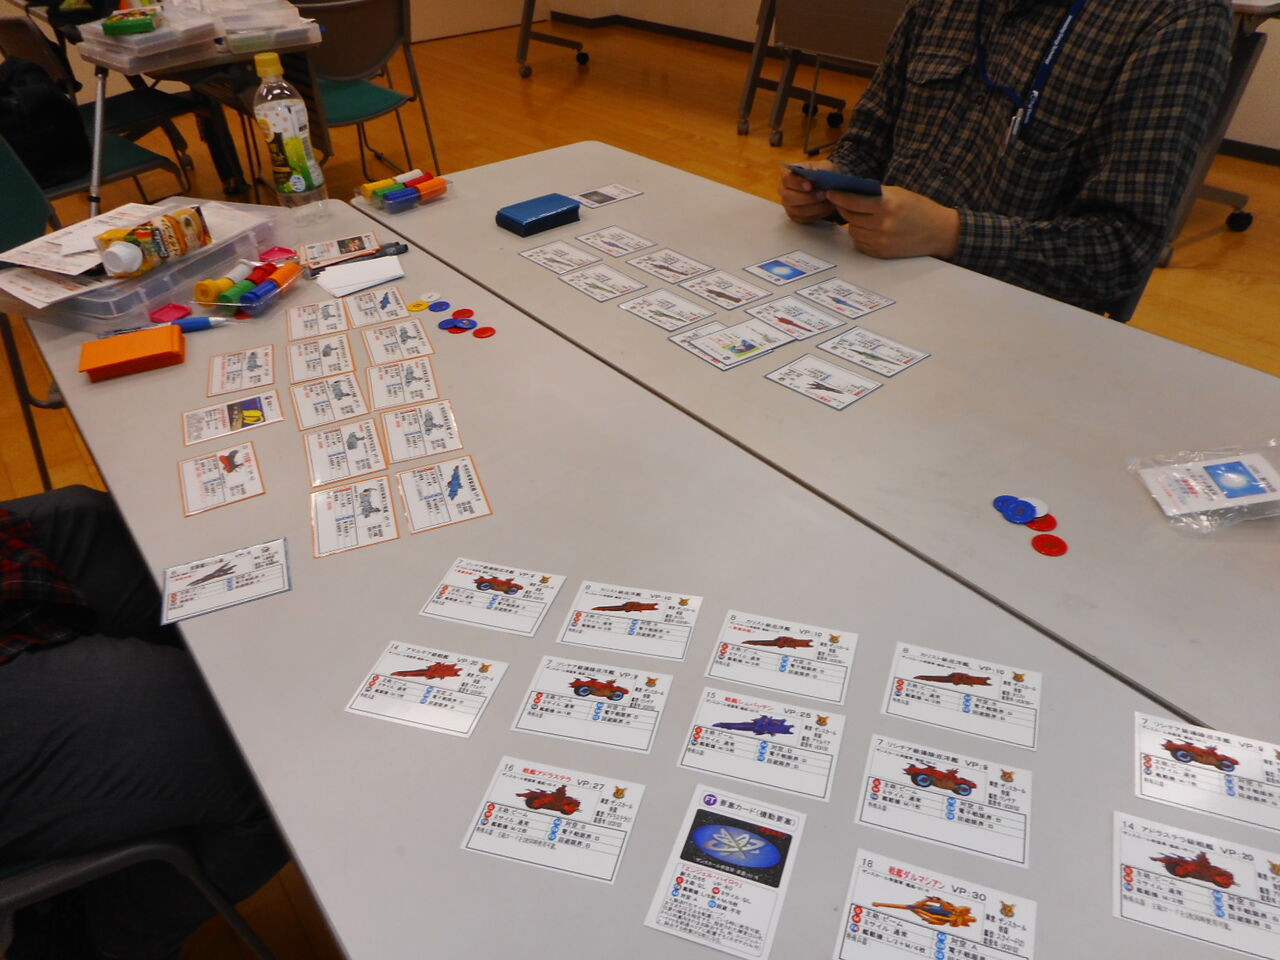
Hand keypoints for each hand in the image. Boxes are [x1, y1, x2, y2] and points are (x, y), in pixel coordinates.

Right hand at [779, 161, 836, 222]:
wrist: (826, 184)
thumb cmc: (822, 173)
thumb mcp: (824, 166)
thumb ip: (822, 169)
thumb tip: (820, 177)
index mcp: (788, 175)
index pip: (786, 179)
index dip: (797, 183)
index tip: (810, 185)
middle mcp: (784, 191)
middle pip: (788, 197)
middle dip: (807, 197)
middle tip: (823, 195)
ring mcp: (789, 205)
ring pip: (797, 210)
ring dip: (815, 207)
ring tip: (828, 201)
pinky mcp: (796, 216)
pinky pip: (804, 218)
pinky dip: (817, 214)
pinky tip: (827, 207)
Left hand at [828, 185, 960, 258]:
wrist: (939, 232)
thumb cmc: (919, 209)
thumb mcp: (898, 194)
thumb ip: (874, 195)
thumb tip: (849, 192)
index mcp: (887, 206)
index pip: (853, 201)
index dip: (839, 197)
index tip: (831, 193)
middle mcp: (882, 225)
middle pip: (849, 217)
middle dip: (845, 209)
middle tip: (843, 203)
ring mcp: (881, 241)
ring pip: (853, 231)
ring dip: (854, 223)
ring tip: (862, 217)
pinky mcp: (881, 253)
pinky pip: (860, 244)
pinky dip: (861, 236)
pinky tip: (870, 229)